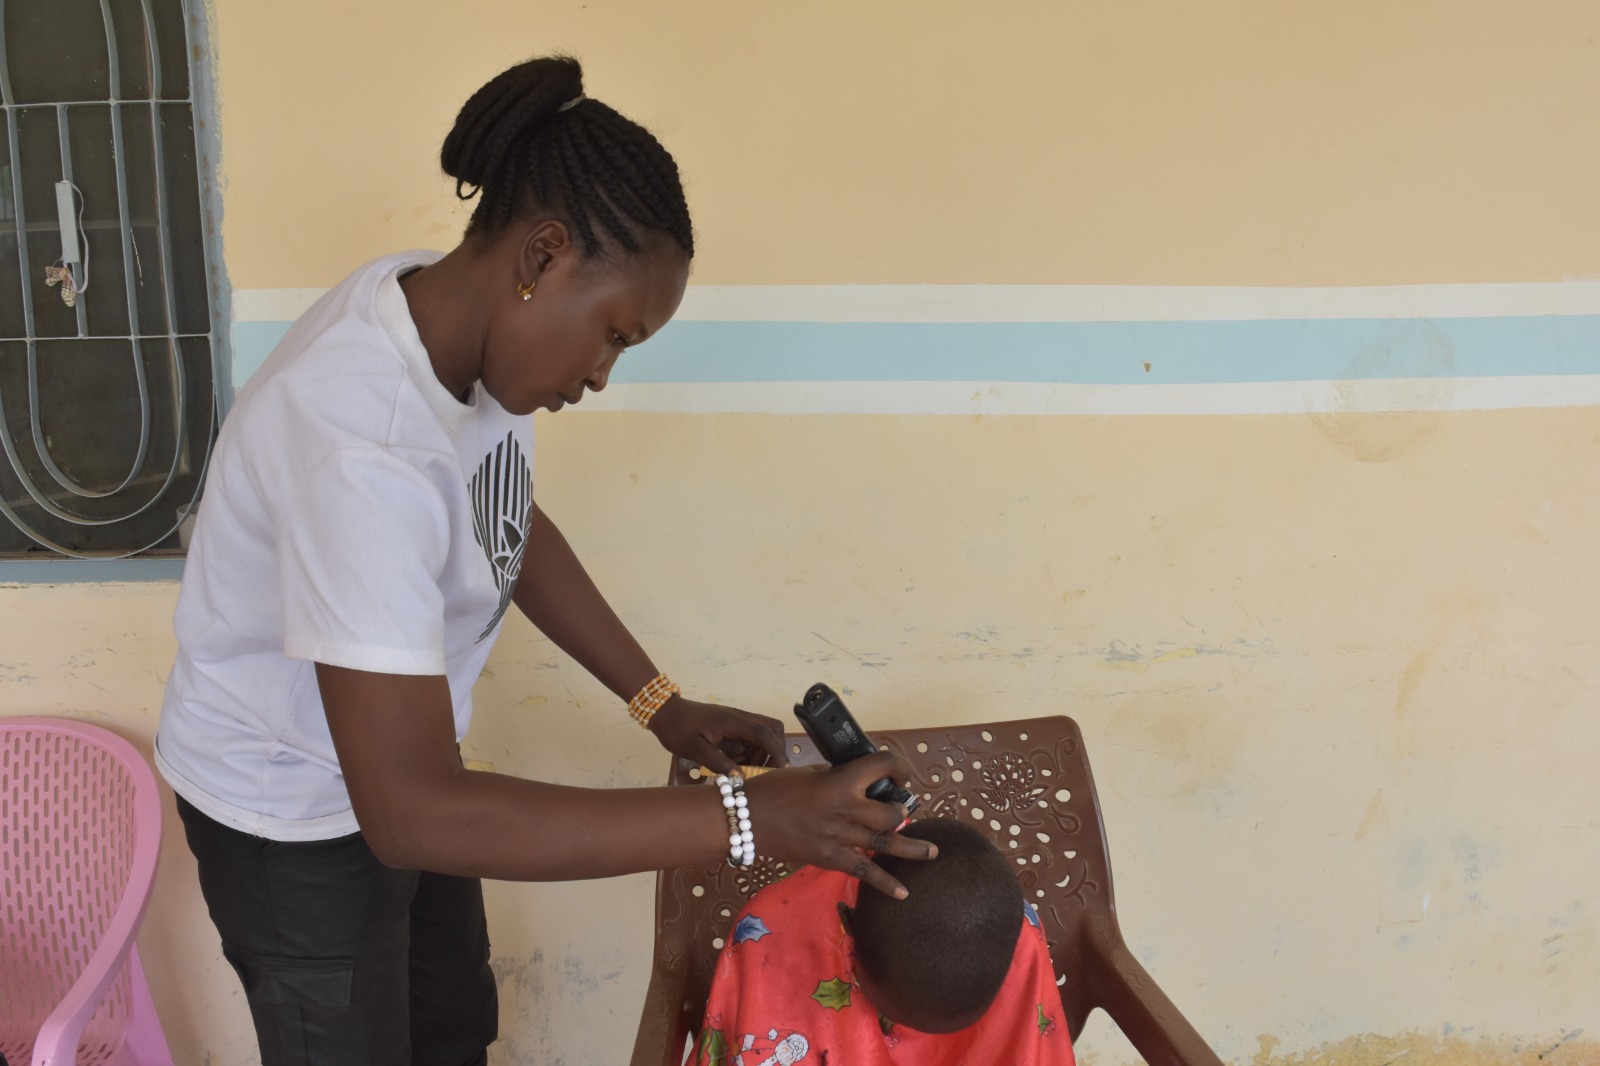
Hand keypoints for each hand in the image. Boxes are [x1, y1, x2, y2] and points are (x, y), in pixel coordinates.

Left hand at [648, 695, 788, 773]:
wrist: (665, 712)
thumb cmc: (677, 730)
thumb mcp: (695, 750)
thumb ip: (719, 763)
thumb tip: (740, 778)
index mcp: (731, 721)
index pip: (764, 732)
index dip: (776, 750)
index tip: (782, 768)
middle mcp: (738, 718)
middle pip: (771, 728)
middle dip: (773, 750)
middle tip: (761, 769)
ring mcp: (736, 720)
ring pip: (763, 733)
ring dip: (759, 753)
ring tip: (742, 768)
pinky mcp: (731, 725)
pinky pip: (750, 737)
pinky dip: (749, 751)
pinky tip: (734, 762)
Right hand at [744, 750, 936, 898]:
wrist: (747, 819)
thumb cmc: (774, 789)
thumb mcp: (809, 772)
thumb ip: (836, 777)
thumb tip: (857, 783)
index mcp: (839, 781)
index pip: (881, 767)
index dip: (898, 766)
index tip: (901, 772)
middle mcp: (845, 809)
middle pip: (890, 812)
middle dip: (901, 809)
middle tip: (901, 808)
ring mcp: (840, 837)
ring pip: (886, 843)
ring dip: (912, 848)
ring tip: (932, 853)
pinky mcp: (830, 858)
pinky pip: (864, 873)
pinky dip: (886, 883)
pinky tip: (903, 892)